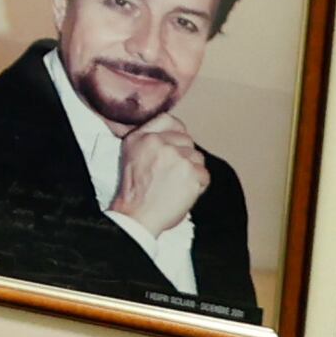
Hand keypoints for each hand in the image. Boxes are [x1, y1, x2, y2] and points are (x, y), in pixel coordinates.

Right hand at [110, 118, 211, 234]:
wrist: (137, 215)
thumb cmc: (135, 191)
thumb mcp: (131, 155)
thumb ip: (149, 139)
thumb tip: (175, 132)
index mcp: (141, 137)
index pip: (168, 120)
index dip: (176, 132)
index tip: (176, 146)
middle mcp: (158, 143)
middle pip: (187, 140)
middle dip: (184, 156)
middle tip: (172, 175)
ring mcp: (176, 157)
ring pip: (198, 157)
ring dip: (192, 171)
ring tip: (176, 185)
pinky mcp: (191, 173)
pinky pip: (204, 175)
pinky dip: (198, 186)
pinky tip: (183, 193)